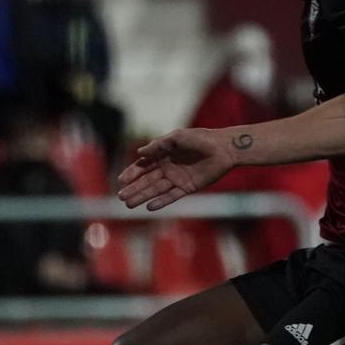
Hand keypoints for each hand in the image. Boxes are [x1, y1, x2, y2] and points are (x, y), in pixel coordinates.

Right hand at [117, 128, 236, 210]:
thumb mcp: (178, 137)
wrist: (224, 149)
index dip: (131, 173)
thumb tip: (139, 153)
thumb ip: (159, 145)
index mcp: (163, 154)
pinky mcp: (187, 187)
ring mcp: (177, 178)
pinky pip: (171, 196)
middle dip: (134, 188)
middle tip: (121, 196)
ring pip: (156, 189)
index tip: (121, 180)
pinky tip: (150, 207)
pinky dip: (161, 201)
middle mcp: (168, 167)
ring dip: (143, 196)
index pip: (143, 165)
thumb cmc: (201, 139)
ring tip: (129, 204)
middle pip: (147, 180)